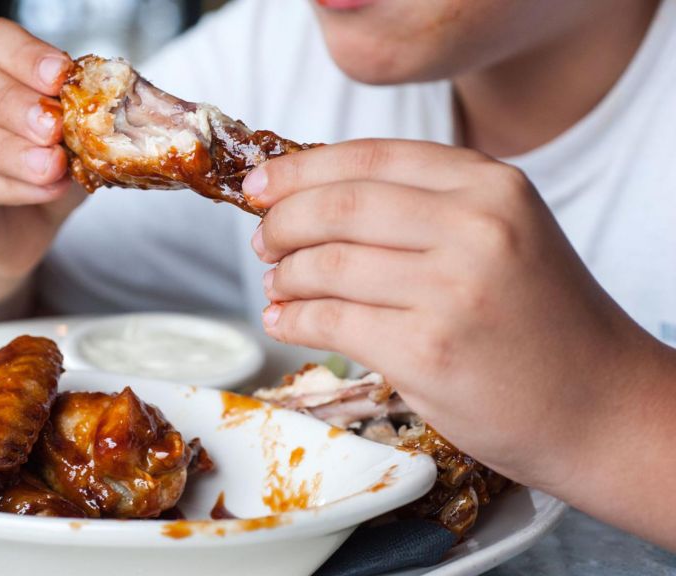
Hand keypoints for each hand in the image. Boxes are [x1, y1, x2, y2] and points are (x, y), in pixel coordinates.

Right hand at [0, 18, 84, 281]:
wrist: (10, 230)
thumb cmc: (37, 169)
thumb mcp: (68, 138)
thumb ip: (80, 120)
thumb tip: (111, 112)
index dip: (24, 54)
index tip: (62, 75)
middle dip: (10, 100)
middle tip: (53, 125)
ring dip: (10, 150)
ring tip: (52, 166)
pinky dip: (11, 187)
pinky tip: (45, 189)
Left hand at [245, 139, 672, 499]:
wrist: (599, 405)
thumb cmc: (538, 319)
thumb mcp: (501, 233)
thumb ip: (422, 206)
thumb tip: (309, 196)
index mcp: (491, 185)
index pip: (369, 158)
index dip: (300, 170)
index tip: (260, 185)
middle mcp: (477, 227)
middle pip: (339, 206)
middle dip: (282, 223)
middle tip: (262, 242)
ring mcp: (453, 290)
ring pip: (327, 265)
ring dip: (284, 277)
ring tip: (276, 287)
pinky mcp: (428, 351)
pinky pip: (331, 322)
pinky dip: (294, 320)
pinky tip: (285, 321)